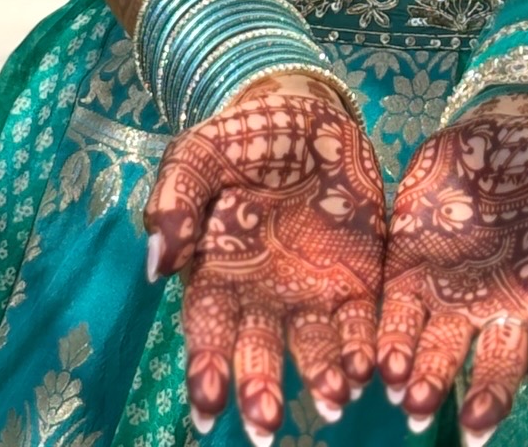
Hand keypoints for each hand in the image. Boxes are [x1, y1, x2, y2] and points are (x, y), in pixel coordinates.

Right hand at [145, 72, 384, 443]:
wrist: (306, 111)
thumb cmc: (241, 139)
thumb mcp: (197, 155)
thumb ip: (174, 203)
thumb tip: (158, 267)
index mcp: (216, 274)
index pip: (208, 332)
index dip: (206, 371)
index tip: (209, 407)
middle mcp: (263, 296)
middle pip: (260, 353)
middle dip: (262, 391)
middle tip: (267, 427)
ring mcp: (312, 290)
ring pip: (316, 347)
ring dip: (323, 378)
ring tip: (334, 401)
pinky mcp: (358, 275)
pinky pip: (362, 320)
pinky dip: (365, 347)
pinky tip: (370, 367)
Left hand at [378, 92, 527, 446]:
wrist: (495, 132)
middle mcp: (503, 305)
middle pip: (498, 362)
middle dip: (487, 396)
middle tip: (476, 430)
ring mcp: (455, 292)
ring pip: (443, 350)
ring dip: (431, 383)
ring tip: (417, 410)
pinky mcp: (411, 271)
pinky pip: (399, 315)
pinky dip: (392, 343)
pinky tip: (384, 368)